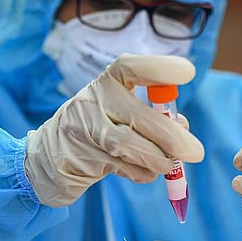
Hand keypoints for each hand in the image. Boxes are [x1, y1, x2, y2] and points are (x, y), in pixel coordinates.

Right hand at [25, 54, 204, 206]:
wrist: (46, 158)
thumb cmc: (94, 129)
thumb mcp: (119, 113)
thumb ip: (150, 116)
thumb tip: (182, 128)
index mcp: (106, 82)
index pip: (131, 67)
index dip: (160, 68)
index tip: (188, 72)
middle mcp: (92, 101)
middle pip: (140, 117)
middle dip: (173, 137)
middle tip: (196, 153)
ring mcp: (83, 130)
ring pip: (130, 145)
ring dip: (158, 160)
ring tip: (169, 166)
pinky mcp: (78, 159)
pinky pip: (121, 167)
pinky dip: (141, 173)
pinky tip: (143, 171)